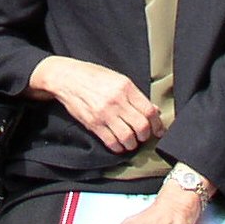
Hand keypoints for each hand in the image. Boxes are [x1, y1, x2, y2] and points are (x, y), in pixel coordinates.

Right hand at [27, 56, 164, 153]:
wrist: (66, 78)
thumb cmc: (92, 76)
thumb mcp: (117, 78)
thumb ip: (135, 95)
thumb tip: (153, 109)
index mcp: (125, 87)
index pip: (149, 111)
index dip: (157, 124)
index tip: (158, 130)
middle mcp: (116, 101)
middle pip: (141, 126)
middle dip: (145, 135)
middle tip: (143, 136)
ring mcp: (104, 114)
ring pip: (128, 138)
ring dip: (132, 144)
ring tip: (131, 141)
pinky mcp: (93, 124)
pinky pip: (111, 142)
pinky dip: (118, 147)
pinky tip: (119, 144)